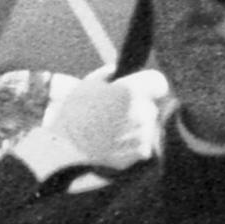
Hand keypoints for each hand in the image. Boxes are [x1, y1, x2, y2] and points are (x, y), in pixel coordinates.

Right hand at [5, 67, 165, 181]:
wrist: (65, 145)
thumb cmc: (74, 112)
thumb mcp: (89, 84)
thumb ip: (109, 74)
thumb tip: (118, 70)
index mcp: (131, 91)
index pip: (159, 83)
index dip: (150, 85)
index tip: (143, 90)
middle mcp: (141, 112)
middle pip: (151, 106)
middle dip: (139, 107)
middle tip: (117, 113)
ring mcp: (142, 134)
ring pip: (149, 126)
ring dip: (137, 126)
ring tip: (112, 129)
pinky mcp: (139, 153)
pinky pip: (144, 145)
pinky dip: (133, 145)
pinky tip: (114, 142)